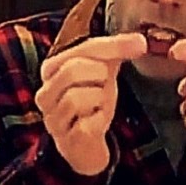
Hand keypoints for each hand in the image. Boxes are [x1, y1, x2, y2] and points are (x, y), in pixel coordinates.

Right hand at [37, 33, 147, 174]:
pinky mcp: (65, 141)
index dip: (112, 47)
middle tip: (104, 84)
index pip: (82, 49)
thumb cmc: (90, 102)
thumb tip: (140, 41)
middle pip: (72, 70)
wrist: (86, 143)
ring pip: (75, 98)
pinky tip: (98, 120)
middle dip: (99, 75)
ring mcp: (53, 119)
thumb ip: (117, 51)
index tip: (139, 45)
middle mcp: (45, 94)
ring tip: (99, 104)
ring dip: (99, 99)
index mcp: (51, 69)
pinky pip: (85, 125)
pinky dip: (99, 121)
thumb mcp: (102, 71)